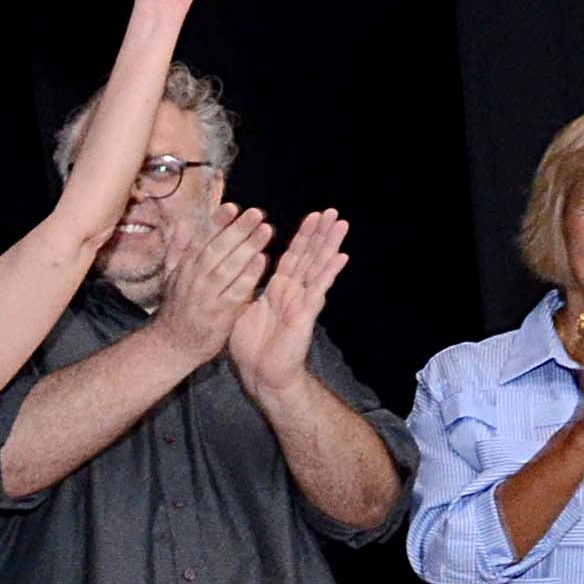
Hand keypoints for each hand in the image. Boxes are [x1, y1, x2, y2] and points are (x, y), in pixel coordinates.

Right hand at [146, 202, 270, 358]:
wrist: (173, 346)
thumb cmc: (177, 310)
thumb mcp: (171, 277)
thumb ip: (178, 249)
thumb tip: (183, 224)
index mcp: (185, 268)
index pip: (203, 240)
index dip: (217, 222)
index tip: (233, 207)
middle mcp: (194, 279)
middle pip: (217, 249)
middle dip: (237, 229)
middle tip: (256, 213)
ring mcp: (206, 296)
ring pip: (227, 267)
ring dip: (247, 247)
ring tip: (266, 230)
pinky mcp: (219, 313)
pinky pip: (236, 291)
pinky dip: (249, 275)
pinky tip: (262, 261)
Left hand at [230, 209, 349, 394]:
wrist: (259, 373)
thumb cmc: (251, 346)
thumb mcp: (243, 309)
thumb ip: (247, 288)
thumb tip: (242, 270)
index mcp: (279, 289)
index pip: (293, 256)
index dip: (302, 236)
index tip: (312, 216)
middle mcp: (293, 292)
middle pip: (309, 256)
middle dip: (320, 233)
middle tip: (332, 211)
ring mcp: (302, 301)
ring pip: (318, 267)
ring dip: (329, 244)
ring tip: (341, 224)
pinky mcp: (305, 314)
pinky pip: (318, 289)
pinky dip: (329, 272)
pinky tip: (341, 256)